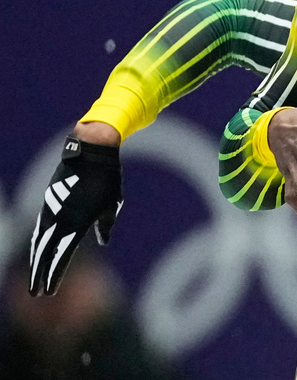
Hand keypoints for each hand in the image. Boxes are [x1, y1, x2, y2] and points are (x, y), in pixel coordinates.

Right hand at [29, 135, 122, 295]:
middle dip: (39, 275)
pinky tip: (38, 251)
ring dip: (36, 261)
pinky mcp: (48, 201)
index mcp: (76, 224)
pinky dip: (38, 242)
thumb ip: (105, 225)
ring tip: (34, 278)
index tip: (49, 291)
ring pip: (39, 241)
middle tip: (36, 293)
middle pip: (44, 254)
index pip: (61, 257)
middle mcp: (60, 219)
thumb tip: (103, 240)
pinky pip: (40, 227)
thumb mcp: (112, 205)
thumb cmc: (106, 180)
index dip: (55, 275)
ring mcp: (51, 210)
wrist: (91, 153)